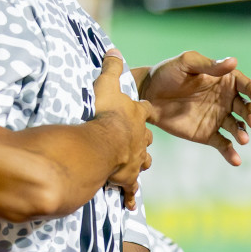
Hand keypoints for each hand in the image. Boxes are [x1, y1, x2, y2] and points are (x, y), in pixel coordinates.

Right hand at [94, 50, 154, 208]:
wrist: (105, 143)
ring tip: (132, 165)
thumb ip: (111, 67)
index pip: (144, 110)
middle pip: (145, 137)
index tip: (141, 110)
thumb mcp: (107, 83)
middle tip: (134, 140)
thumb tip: (114, 49)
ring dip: (138, 163)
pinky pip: (131, 187)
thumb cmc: (106, 113)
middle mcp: (140, 137)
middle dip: (141, 138)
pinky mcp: (128, 176)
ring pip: (141, 162)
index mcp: (137, 115)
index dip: (142, 109)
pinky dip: (130, 194)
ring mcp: (135, 158)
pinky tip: (129, 202)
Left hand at [136, 51, 250, 165]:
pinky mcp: (207, 134)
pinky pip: (223, 144)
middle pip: (246, 109)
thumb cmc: (167, 73)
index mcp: (226, 81)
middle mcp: (226, 100)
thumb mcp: (187, 63)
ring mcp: (218, 118)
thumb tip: (234, 61)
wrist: (147, 94)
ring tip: (243, 139)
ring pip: (237, 128)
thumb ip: (209, 65)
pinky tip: (236, 160)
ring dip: (243, 134)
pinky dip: (231, 153)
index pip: (248, 86)